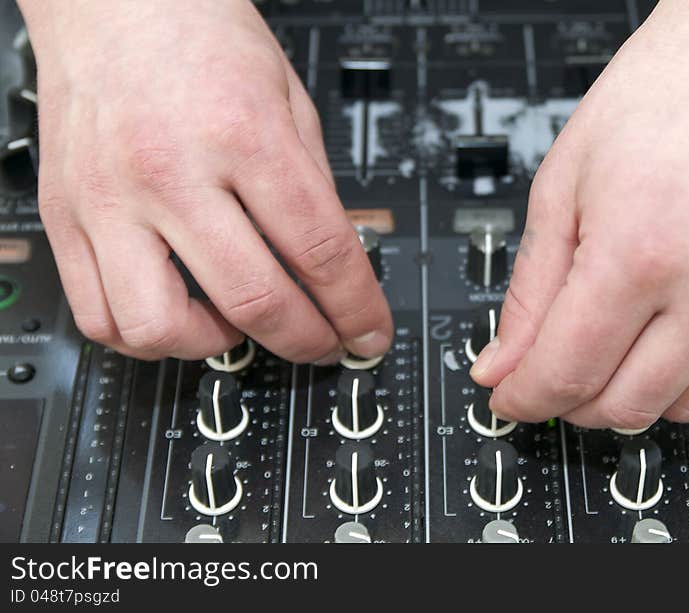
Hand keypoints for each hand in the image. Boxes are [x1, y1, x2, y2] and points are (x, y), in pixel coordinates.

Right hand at [20, 0, 391, 361]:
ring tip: (237, 325)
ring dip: (215, 346)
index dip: (356, 307)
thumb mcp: (286, 95)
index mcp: (244, 134)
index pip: (320, 250)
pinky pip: (96, 314)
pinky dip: (144, 336)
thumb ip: (311, 182)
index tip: (369, 333)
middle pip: (254, 299)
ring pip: (160, 326)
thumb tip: (332, 260)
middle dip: (306, 340)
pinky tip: (175, 315)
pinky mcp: (65, 215)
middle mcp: (172, 172)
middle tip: (323, 344)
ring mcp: (110, 199)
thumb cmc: (197, 32)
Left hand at [471, 0, 688, 428]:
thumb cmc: (657, 101)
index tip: (508, 397)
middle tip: (550, 372)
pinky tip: (662, 327)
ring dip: (627, 394)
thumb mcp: (560, 188)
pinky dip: (681, 371)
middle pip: (623, 406)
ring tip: (607, 345)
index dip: (525, 397)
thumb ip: (529, 293)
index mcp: (641, 251)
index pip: (568, 371)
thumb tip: (503, 364)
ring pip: (678, 406)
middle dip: (571, 404)